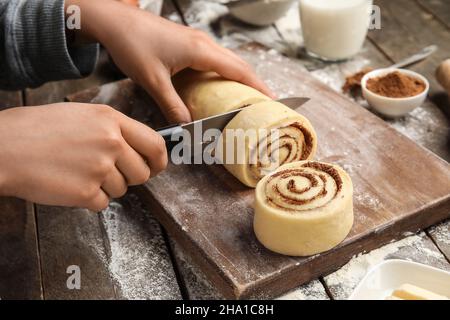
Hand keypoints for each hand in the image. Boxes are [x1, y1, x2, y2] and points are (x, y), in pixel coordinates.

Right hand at [0, 104, 166, 210]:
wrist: (4, 147)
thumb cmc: (38, 129)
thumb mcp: (82, 115)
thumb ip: (114, 129)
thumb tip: (137, 149)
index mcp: (112, 120)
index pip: (155, 144)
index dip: (159, 160)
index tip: (156, 167)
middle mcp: (111, 142)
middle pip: (142, 172)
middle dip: (130, 178)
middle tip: (108, 173)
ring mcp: (99, 168)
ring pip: (122, 190)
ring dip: (105, 187)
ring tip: (78, 172)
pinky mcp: (86, 191)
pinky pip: (102, 203)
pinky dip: (89, 199)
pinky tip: (70, 184)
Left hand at [67, 0, 273, 122]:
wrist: (115, 21)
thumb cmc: (133, 45)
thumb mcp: (153, 80)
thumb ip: (172, 104)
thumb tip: (187, 126)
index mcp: (201, 50)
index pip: (239, 70)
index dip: (257, 86)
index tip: (272, 101)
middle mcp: (204, 43)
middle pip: (238, 64)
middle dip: (253, 84)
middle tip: (263, 104)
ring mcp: (197, 40)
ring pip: (227, 60)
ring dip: (239, 78)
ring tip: (247, 98)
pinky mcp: (188, 42)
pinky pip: (214, 59)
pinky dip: (223, 74)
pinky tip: (220, 87)